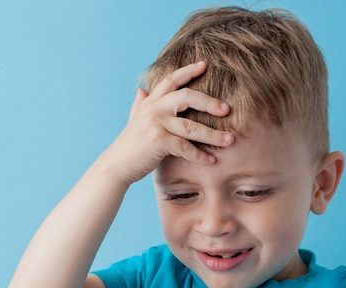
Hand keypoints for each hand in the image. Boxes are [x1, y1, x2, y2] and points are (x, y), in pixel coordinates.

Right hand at [101, 61, 233, 184]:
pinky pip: (186, 147)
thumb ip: (140, 105)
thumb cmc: (129, 146)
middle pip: (188, 97)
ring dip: (214, 135)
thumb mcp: (134, 120)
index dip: (188, 71)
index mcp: (150, 103)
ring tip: (230, 140)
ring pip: (192, 127)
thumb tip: (141, 90)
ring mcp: (156, 124)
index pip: (171, 80)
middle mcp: (154, 109)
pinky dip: (200, 156)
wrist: (115, 166)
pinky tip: (211, 161)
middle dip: (210, 102)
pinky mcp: (159, 141)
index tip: (205, 65)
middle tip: (227, 110)